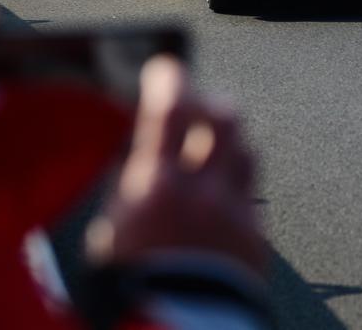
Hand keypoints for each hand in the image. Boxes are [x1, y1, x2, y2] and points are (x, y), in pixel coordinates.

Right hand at [87, 56, 265, 276]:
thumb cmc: (126, 293)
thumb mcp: (105, 238)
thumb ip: (124, 191)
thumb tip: (137, 155)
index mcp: (155, 189)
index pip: (171, 110)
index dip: (171, 80)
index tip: (167, 67)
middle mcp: (203, 193)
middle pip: (226, 118)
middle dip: (211, 103)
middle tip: (197, 104)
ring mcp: (235, 214)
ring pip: (248, 150)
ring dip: (229, 141)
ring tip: (210, 147)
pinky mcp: (256, 239)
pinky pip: (251, 195)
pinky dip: (235, 185)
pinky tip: (218, 198)